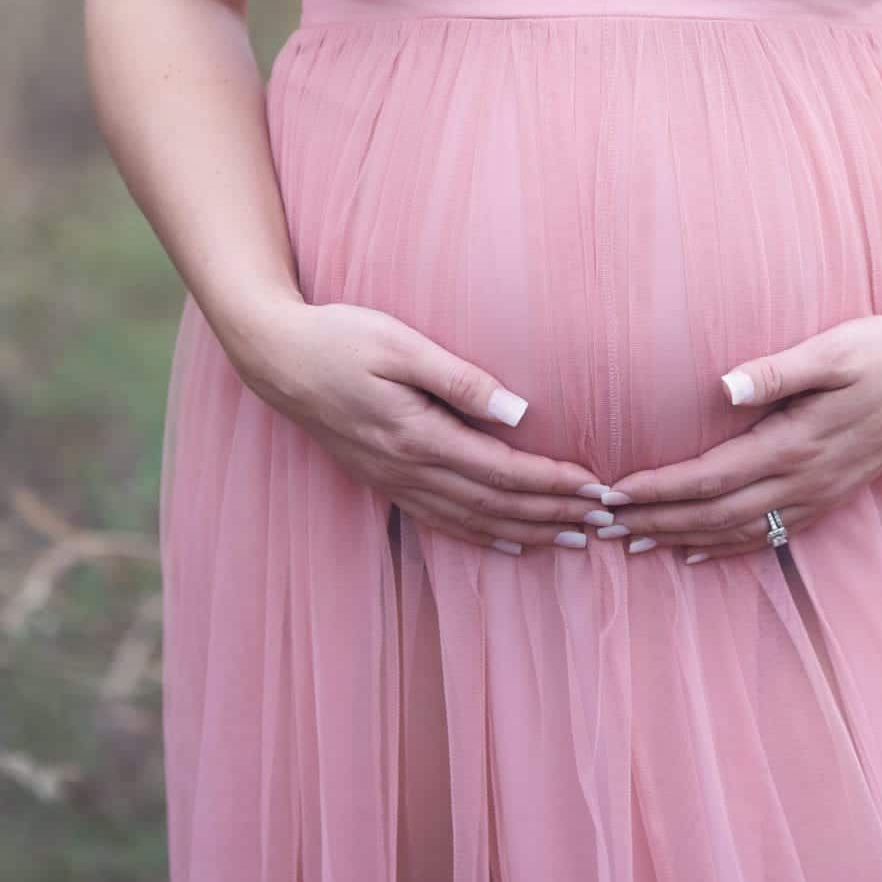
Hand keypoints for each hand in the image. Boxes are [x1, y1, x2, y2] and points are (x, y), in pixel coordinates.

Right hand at [233, 300, 620, 555]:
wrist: (275, 357)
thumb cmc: (340, 337)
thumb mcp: (401, 344)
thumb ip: (460, 379)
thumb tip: (521, 412)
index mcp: (418, 436)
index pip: (504, 470)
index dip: (555, 483)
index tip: (598, 487)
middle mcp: (408, 469)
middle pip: (496, 504)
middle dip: (554, 515)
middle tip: (605, 522)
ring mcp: (393, 480)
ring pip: (472, 520)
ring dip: (527, 532)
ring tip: (573, 541)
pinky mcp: (382, 480)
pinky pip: (440, 521)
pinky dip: (481, 536)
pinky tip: (508, 543)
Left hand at [604, 304, 881, 561]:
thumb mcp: (832, 350)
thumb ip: (776, 372)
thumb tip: (722, 387)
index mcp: (796, 443)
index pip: (711, 477)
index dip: (660, 488)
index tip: (614, 491)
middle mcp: (805, 479)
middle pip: (716, 514)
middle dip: (657, 521)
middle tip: (604, 526)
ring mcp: (820, 493)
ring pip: (740, 531)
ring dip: (684, 539)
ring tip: (636, 543)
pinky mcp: (832, 496)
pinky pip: (771, 534)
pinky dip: (728, 548)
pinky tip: (698, 551)